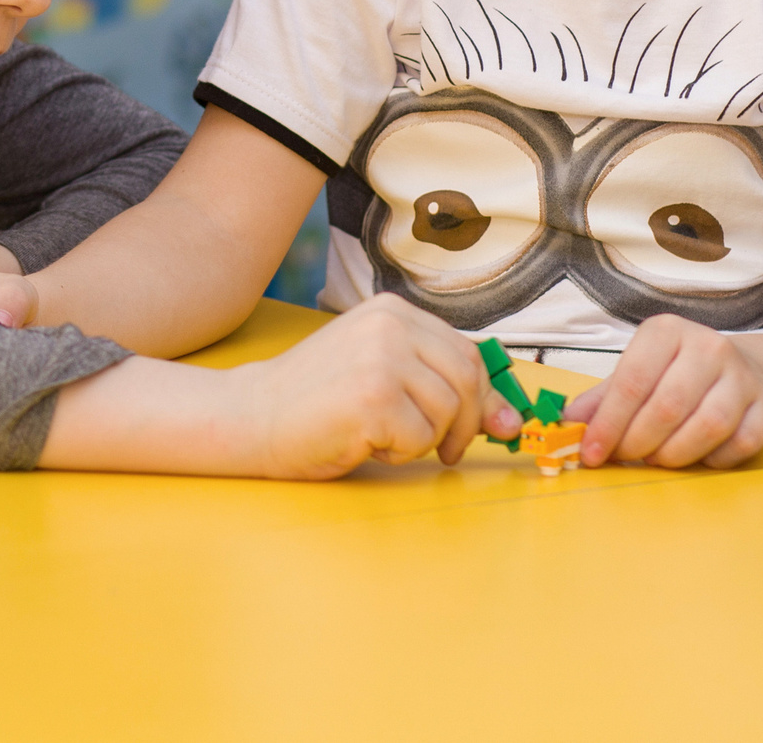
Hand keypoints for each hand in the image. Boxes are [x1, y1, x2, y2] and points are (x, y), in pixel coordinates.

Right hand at [234, 294, 517, 479]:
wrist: (251, 416)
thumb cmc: (316, 401)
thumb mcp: (381, 373)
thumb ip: (439, 384)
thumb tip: (511, 420)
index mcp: (392, 311)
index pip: (467, 352)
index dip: (482, 396)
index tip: (483, 425)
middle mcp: (390, 325)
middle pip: (468, 378)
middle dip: (465, 423)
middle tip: (445, 451)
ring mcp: (381, 359)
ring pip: (447, 411)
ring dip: (425, 439)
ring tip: (383, 435)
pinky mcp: (373, 398)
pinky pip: (421, 438)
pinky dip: (401, 452)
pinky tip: (367, 441)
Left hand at [567, 313, 762, 469]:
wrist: (747, 370)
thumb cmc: (678, 374)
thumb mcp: (638, 372)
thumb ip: (603, 398)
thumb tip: (568, 423)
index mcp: (667, 332)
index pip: (632, 381)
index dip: (608, 423)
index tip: (591, 453)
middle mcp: (708, 347)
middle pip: (667, 407)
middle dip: (637, 443)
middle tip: (624, 458)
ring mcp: (743, 376)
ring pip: (705, 427)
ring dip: (673, 454)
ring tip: (656, 458)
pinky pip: (738, 445)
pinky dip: (712, 459)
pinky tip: (697, 456)